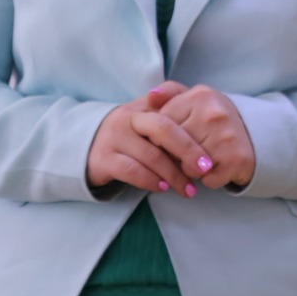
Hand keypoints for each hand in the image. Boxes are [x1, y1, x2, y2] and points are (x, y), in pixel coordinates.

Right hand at [85, 87, 204, 195]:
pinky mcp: (103, 159)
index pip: (173, 114)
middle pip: (163, 129)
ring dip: (172, 174)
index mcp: (144, 107)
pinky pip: (131, 170)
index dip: (193, 133)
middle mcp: (128, 118)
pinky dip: (149, 180)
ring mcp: (114, 138)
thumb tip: (201, 113)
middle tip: (205, 168)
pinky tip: (162, 188)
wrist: (87, 144)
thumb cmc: (129, 133)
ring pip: (149, 154)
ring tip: (188, 188)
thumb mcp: (146, 117)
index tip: (210, 153)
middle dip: (188, 150)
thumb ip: (171, 110)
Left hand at [149, 80, 257, 190]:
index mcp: (200, 96)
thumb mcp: (196, 100)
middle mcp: (213, 113)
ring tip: (205, 159)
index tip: (174, 140)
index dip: (163, 139)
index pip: (162, 126)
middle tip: (191, 152)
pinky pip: (206, 180)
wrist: (258, 138)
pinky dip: (210, 180)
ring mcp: (226, 136)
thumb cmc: (217, 121)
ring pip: (187, 167)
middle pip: (172, 148)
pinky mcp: (235, 160)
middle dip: (176, 156)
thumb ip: (171, 93)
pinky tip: (218, 168)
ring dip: (192, 170)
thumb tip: (150, 96)